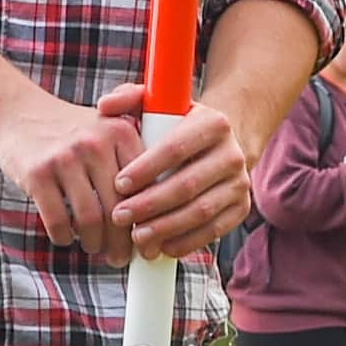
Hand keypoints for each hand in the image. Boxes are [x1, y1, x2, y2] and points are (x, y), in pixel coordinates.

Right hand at [0, 87, 145, 262]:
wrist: (16, 111)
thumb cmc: (71, 130)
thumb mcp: (109, 125)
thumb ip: (138, 152)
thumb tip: (163, 211)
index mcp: (121, 132)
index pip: (145, 187)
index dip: (149, 221)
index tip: (149, 243)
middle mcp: (95, 142)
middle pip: (119, 208)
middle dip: (122, 243)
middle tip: (121, 258)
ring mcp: (64, 158)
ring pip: (90, 220)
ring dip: (94, 243)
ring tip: (95, 248)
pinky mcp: (37, 174)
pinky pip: (58, 221)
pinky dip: (64, 237)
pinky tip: (66, 237)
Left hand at [110, 85, 256, 257]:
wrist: (221, 144)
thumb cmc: (178, 126)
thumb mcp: (158, 105)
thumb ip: (129, 98)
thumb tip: (104, 105)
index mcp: (213, 123)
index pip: (176, 148)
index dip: (146, 169)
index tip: (118, 183)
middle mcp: (232, 153)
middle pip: (187, 185)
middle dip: (149, 204)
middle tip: (119, 216)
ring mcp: (240, 183)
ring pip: (200, 212)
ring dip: (165, 228)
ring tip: (136, 236)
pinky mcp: (241, 208)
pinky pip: (214, 231)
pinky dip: (186, 242)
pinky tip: (162, 247)